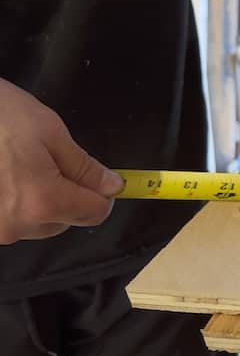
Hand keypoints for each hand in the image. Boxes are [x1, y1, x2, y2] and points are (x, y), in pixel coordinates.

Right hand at [0, 79, 122, 243]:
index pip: (95, 213)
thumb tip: (113, 186)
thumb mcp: (48, 130)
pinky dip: (10, 202)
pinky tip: (1, 176)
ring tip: (13, 166)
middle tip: (43, 160)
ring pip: (35, 222)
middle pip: (65, 220)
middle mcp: (16, 225)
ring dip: (36, 200)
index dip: (101, 193)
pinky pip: (8, 219)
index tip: (95, 176)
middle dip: (65, 194)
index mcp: (42, 201)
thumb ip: (83, 165)